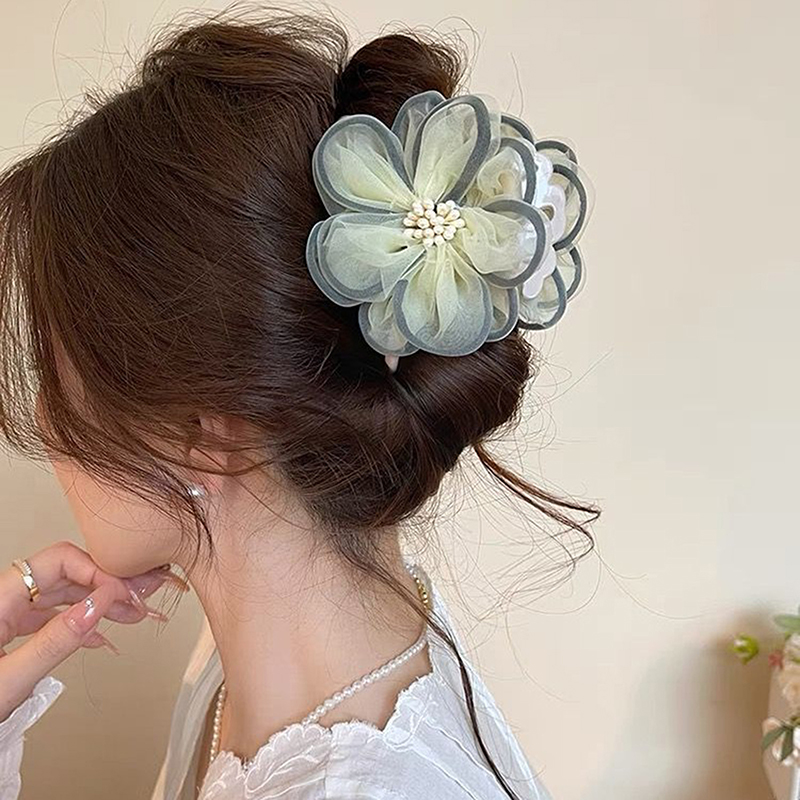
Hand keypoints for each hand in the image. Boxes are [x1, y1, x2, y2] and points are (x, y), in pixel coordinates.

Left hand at [0, 540, 188, 722]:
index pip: (58, 562)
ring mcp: (10, 618)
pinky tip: (103, 637)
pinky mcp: (14, 636)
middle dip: (107, 584)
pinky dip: (85, 624)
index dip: (95, 573)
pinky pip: (57, 617)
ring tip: (132, 614)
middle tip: (141, 596)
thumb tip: (96, 607)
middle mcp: (5, 602)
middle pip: (66, 574)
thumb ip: (55, 641)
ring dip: (101, 602)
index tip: (122, 595)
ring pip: (65, 594)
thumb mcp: (10, 679)